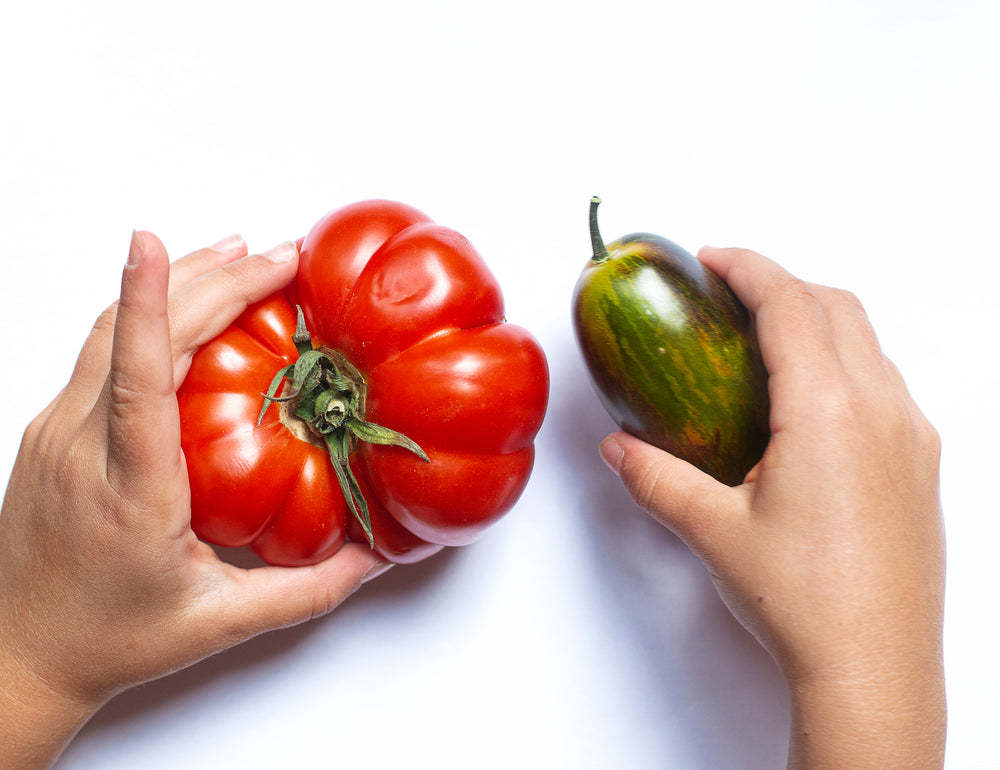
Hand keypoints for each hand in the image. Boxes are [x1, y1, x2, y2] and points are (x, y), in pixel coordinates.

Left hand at [0, 232, 389, 768]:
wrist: (16, 658)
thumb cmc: (110, 642)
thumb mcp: (218, 624)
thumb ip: (308, 591)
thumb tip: (377, 556)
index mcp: (127, 487)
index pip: (137, 376)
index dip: (147, 302)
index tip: (150, 241)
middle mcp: (80, 446)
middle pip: (135, 334)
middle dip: (210, 279)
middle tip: (281, 255)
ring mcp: (57, 432)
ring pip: (109, 330)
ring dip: (175, 283)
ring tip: (239, 253)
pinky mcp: (53, 430)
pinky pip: (101, 351)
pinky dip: (148, 311)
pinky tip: (188, 303)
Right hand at [599, 246, 945, 767]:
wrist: (877, 668)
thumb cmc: (805, 601)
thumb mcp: (713, 530)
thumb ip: (656, 478)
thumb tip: (619, 449)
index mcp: (827, 410)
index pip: (789, 304)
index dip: (748, 268)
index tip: (713, 257)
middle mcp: (881, 409)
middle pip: (837, 305)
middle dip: (782, 282)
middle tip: (730, 292)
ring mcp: (911, 435)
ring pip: (869, 341)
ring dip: (819, 318)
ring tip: (765, 339)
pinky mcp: (922, 464)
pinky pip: (888, 382)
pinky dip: (848, 360)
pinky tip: (810, 401)